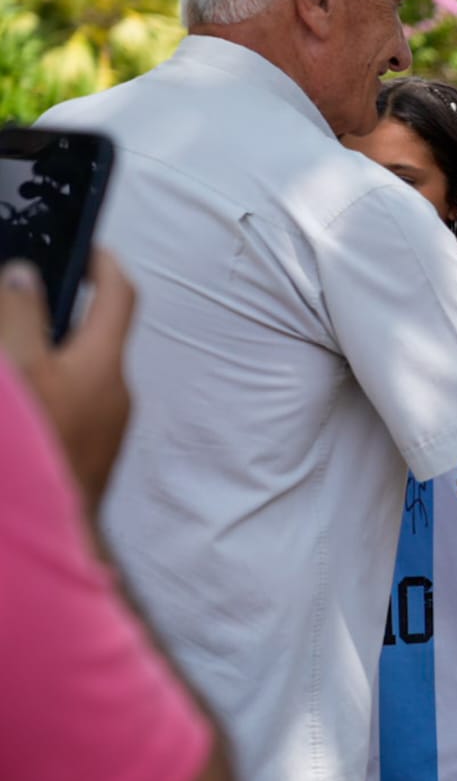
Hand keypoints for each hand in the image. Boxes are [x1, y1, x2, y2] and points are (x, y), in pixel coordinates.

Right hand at [0, 251, 134, 508]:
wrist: (45, 536)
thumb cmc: (38, 448)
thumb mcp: (21, 370)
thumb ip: (19, 318)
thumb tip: (25, 276)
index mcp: (104, 364)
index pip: (119, 295)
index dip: (103, 263)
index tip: (86, 245)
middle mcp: (114, 394)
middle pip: (93, 336)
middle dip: (59, 314)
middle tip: (21, 301)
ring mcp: (103, 428)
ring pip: (75, 374)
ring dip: (45, 356)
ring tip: (12, 351)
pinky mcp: (85, 456)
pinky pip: (67, 407)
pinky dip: (41, 391)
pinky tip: (18, 402)